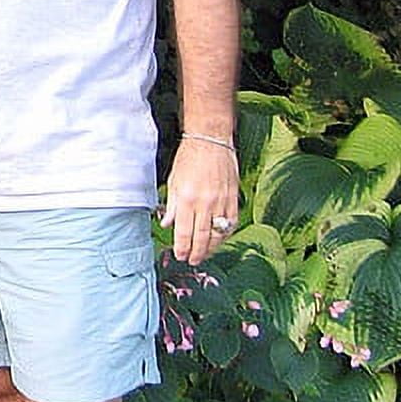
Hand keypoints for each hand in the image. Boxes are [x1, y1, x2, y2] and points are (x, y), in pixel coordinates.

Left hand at [160, 137, 239, 266]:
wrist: (211, 140)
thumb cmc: (189, 158)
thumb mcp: (173, 181)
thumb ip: (171, 205)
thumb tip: (167, 224)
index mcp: (187, 199)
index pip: (184, 232)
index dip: (182, 248)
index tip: (180, 256)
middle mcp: (204, 203)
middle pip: (202, 237)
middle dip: (196, 253)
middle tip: (192, 261)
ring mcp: (221, 202)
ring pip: (218, 233)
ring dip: (211, 248)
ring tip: (205, 254)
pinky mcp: (233, 198)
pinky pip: (231, 222)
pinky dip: (225, 234)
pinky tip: (220, 239)